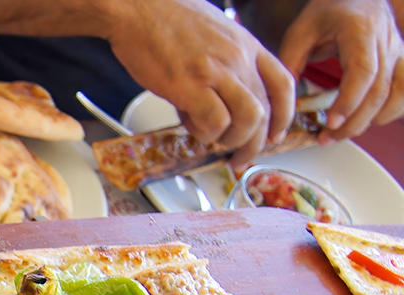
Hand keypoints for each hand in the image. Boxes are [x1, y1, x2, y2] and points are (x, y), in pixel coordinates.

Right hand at [107, 0, 294, 166]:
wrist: (137, 8)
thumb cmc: (163, 19)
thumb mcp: (210, 34)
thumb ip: (220, 65)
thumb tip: (210, 98)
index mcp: (245, 44)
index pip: (282, 83)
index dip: (283, 114)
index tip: (274, 131)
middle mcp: (238, 58)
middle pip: (266, 109)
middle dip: (256, 141)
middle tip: (241, 155)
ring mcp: (216, 71)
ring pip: (248, 119)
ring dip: (234, 140)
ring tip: (215, 141)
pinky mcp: (191, 85)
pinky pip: (215, 122)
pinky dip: (207, 133)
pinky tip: (193, 127)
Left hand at [280, 0, 403, 140]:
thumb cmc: (327, 13)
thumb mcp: (300, 33)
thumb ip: (290, 65)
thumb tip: (283, 104)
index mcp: (360, 31)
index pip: (363, 72)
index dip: (349, 101)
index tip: (330, 122)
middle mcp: (386, 41)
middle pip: (380, 89)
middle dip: (355, 121)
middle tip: (328, 138)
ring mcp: (398, 50)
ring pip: (399, 93)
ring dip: (373, 119)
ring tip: (344, 132)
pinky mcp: (402, 60)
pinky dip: (391, 110)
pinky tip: (368, 120)